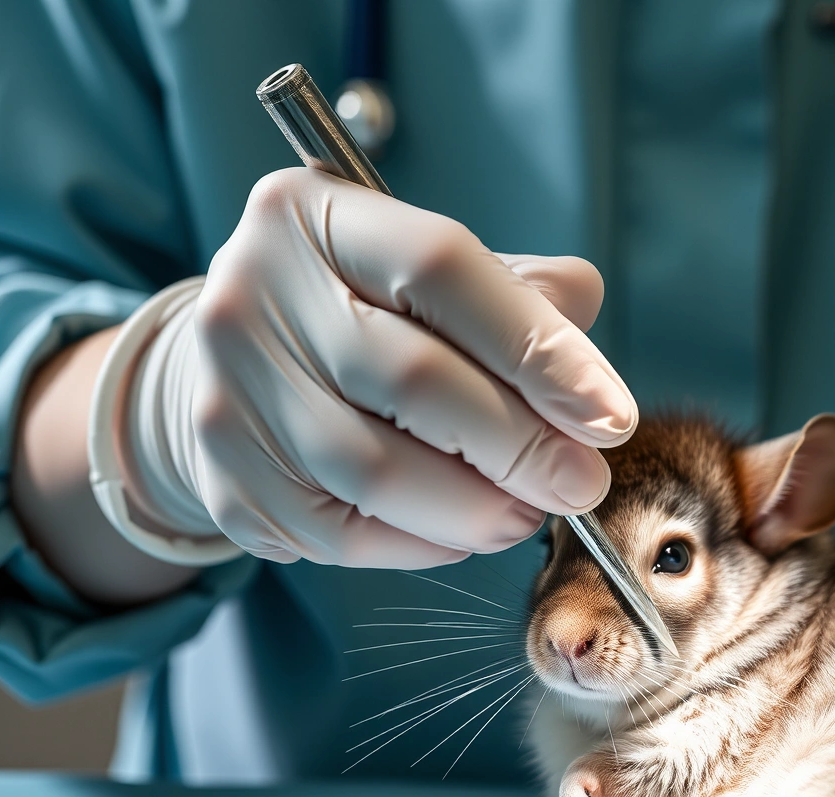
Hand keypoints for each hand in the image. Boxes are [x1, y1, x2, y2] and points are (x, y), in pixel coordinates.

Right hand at [118, 167, 635, 566]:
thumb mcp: (428, 274)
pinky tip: (463, 530)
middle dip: (522, 446)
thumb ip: (518, 295)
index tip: (611, 414)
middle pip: (414, 381)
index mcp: (315, 215)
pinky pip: (348, 534)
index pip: (441, 269)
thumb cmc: (360, 316)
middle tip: (583, 484)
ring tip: (529, 513)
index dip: (538, 347)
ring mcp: (229, 393)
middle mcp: (254, 294)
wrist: (223, 371)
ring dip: (479, 508)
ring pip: (380, 473)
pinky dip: (426, 542)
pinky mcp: (228, 484)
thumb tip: (589, 356)